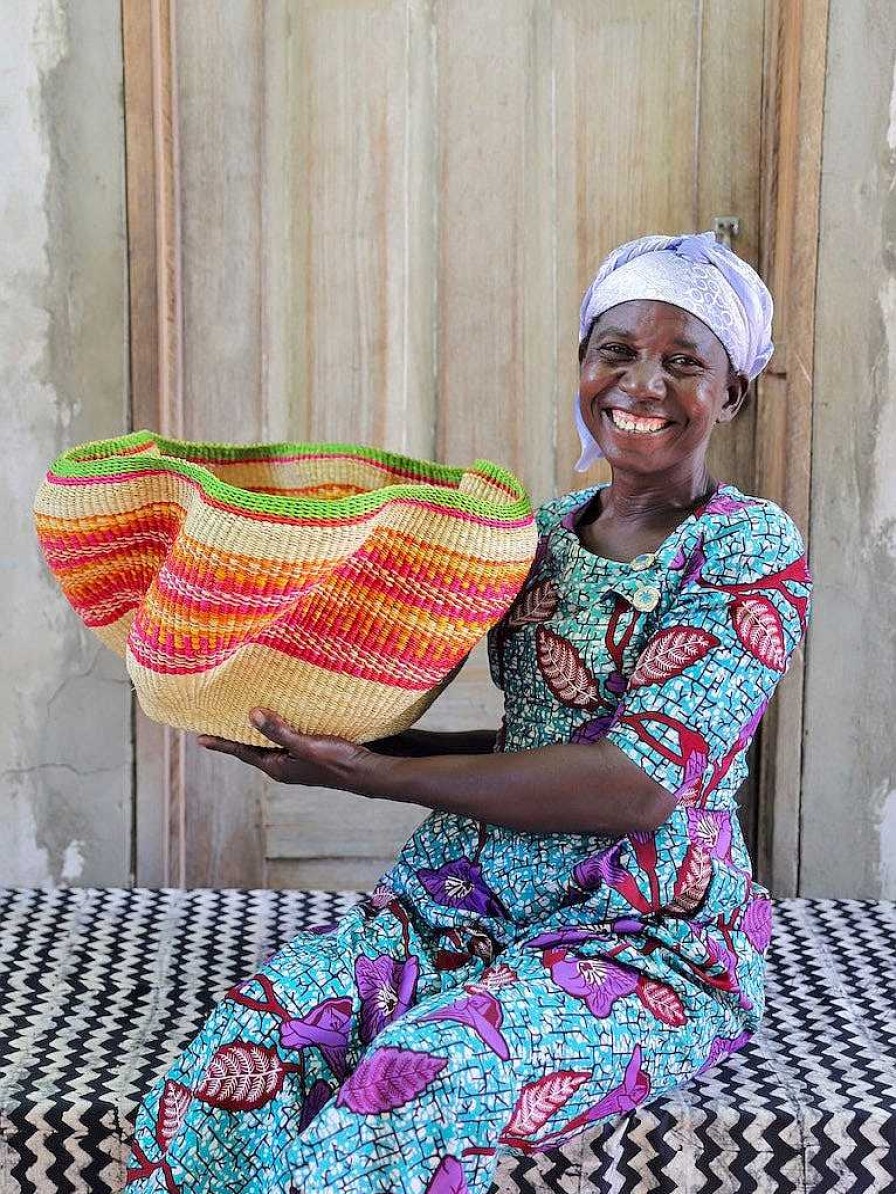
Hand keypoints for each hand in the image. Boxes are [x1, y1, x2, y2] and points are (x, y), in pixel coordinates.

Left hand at [198, 708, 386, 794]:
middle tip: (217, 721)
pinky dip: (278, 726)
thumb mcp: (307, 745)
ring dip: (258, 730)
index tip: (200, 738)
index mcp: (278, 767)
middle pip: (253, 747)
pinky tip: (280, 714)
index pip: (243, 752)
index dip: (222, 743)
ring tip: (244, 715)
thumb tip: (251, 715)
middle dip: (236, 735)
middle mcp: (285, 765)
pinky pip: (287, 737)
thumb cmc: (338, 762)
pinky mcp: (312, 751)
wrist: (369, 772)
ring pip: (271, 742)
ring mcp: (298, 759)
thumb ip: (279, 731)